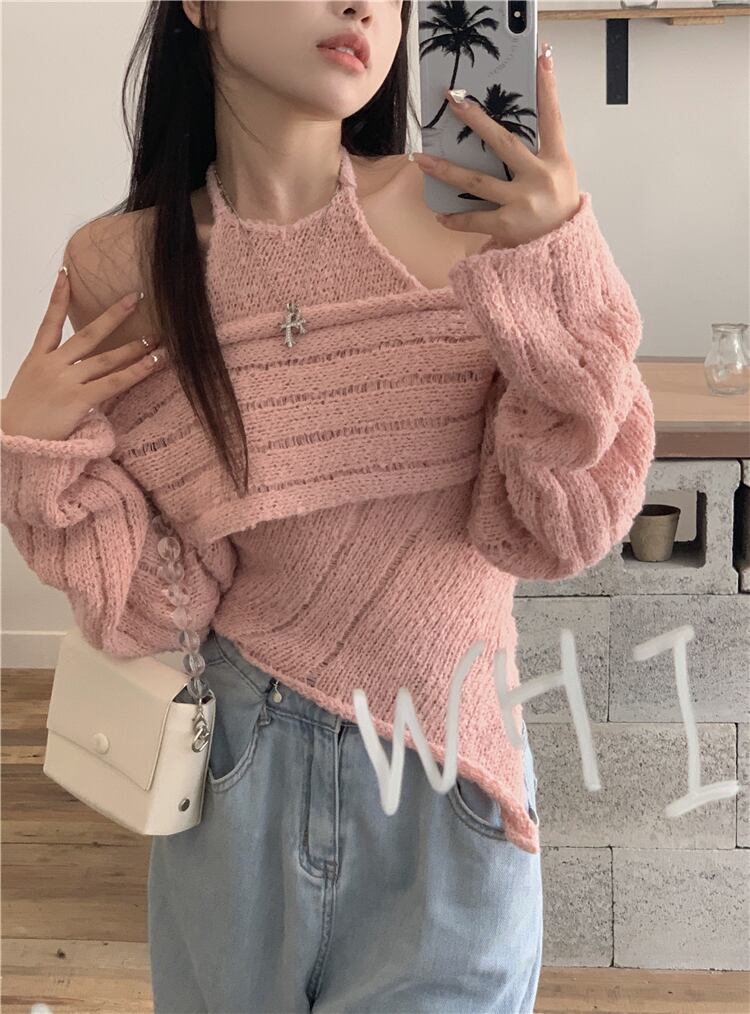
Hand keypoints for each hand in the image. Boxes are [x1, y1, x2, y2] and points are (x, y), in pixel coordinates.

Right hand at [1, 269, 165, 440]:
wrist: (11, 444)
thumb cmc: (20, 424)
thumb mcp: (29, 390)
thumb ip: (50, 376)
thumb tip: (73, 372)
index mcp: (36, 361)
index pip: (48, 323)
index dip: (58, 297)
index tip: (67, 274)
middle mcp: (51, 366)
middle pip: (87, 334)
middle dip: (113, 315)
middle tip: (135, 297)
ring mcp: (64, 381)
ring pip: (105, 359)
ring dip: (133, 347)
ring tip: (156, 337)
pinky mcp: (77, 399)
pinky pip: (113, 382)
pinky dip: (136, 371)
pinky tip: (154, 362)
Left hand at [412, 43, 581, 249]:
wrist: (566, 253)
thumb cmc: (558, 213)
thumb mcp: (559, 178)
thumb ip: (538, 158)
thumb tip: (501, 139)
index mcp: (557, 161)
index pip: (553, 118)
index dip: (548, 87)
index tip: (543, 56)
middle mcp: (540, 177)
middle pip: (504, 143)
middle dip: (477, 120)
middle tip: (454, 101)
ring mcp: (523, 202)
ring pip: (478, 181)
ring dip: (447, 169)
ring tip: (422, 159)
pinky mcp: (508, 225)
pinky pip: (474, 218)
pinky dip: (456, 218)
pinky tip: (441, 215)